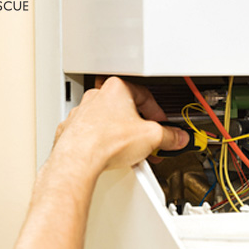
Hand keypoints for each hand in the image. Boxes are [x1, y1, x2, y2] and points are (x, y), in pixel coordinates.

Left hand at [52, 77, 188, 173]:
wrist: (78, 159)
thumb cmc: (106, 141)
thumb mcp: (152, 137)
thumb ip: (169, 136)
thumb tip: (177, 138)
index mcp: (116, 89)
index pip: (145, 95)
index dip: (157, 112)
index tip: (163, 124)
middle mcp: (97, 97)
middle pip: (126, 109)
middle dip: (140, 127)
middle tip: (149, 140)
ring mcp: (82, 113)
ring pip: (108, 121)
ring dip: (122, 134)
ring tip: (132, 151)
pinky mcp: (72, 130)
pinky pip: (92, 133)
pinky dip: (103, 143)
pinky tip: (112, 155)